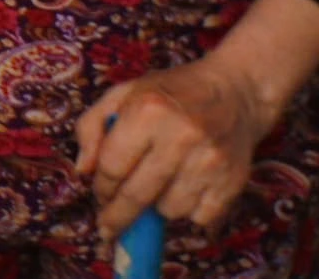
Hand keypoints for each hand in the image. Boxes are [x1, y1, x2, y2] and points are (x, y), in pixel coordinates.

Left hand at [75, 55, 274, 242]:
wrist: (235, 92)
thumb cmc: (171, 93)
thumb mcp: (123, 94)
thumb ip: (92, 126)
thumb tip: (82, 169)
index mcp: (148, 110)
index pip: (112, 165)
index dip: (101, 187)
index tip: (99, 197)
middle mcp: (181, 136)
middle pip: (138, 195)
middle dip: (118, 216)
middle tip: (109, 226)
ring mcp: (210, 161)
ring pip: (169, 210)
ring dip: (157, 207)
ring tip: (160, 184)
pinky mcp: (233, 181)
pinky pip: (200, 217)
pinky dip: (188, 212)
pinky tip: (186, 189)